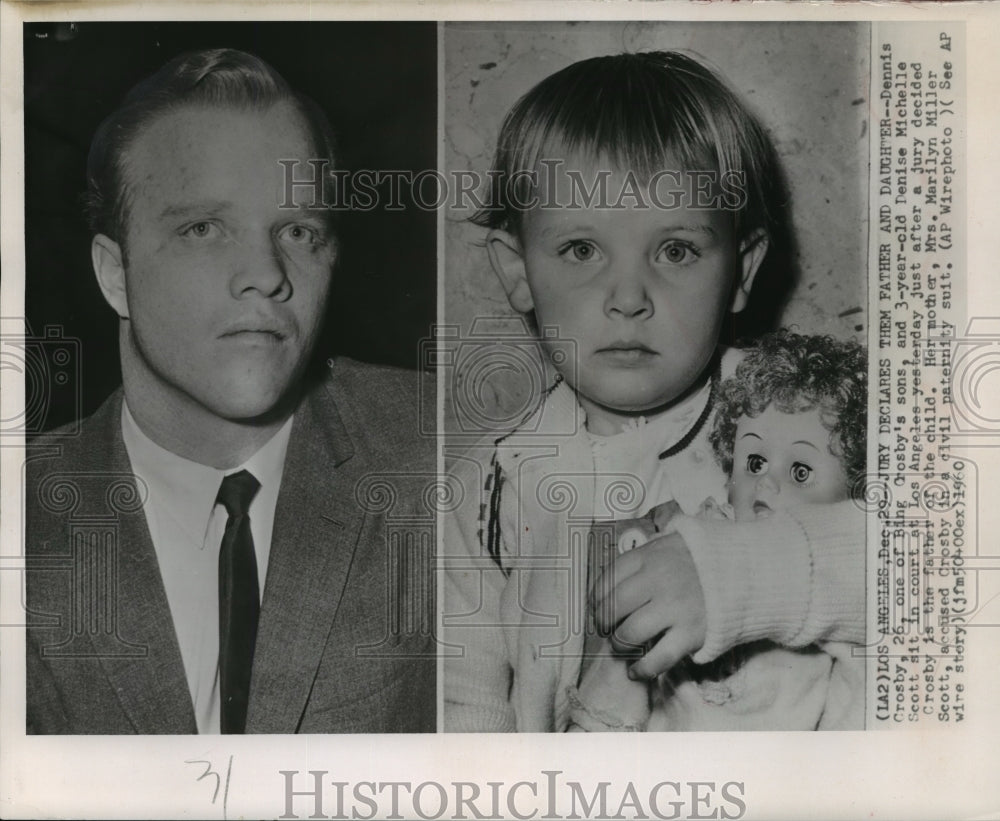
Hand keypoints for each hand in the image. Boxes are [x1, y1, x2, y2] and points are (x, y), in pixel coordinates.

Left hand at [590, 531, 706, 678]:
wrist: (746, 571)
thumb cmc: (698, 560)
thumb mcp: (666, 545)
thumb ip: (639, 561)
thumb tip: (607, 587)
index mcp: (650, 557)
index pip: (607, 579)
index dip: (596, 598)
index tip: (597, 607)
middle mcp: (659, 582)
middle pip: (613, 608)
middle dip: (604, 623)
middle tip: (607, 628)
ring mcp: (675, 609)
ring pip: (630, 634)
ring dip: (619, 644)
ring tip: (622, 645)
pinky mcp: (691, 634)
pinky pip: (658, 659)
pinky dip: (641, 669)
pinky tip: (634, 671)